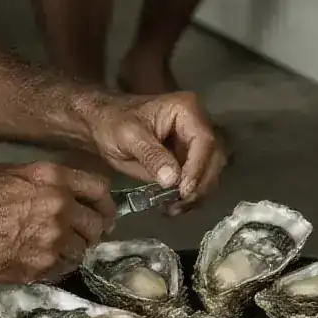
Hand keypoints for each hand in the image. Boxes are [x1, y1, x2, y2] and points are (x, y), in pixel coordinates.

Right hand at [0, 162, 117, 284]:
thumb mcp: (13, 172)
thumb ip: (45, 179)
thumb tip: (65, 187)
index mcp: (55, 180)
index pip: (100, 189)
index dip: (105, 201)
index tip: (103, 209)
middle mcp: (61, 209)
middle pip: (97, 223)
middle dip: (94, 228)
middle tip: (86, 233)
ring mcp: (55, 240)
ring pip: (83, 249)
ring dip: (76, 248)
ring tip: (62, 248)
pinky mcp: (44, 266)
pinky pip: (64, 267)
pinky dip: (59, 264)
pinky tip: (44, 259)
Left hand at [88, 92, 224, 211]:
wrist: (103, 124)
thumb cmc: (113, 123)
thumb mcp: (128, 137)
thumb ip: (151, 156)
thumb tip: (173, 179)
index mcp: (186, 109)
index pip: (204, 140)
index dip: (198, 168)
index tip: (183, 191)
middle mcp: (197, 122)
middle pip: (214, 157)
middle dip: (199, 184)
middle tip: (178, 204)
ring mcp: (195, 140)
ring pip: (210, 171)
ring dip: (196, 193)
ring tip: (173, 208)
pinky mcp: (190, 156)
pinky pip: (199, 178)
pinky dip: (190, 194)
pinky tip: (173, 205)